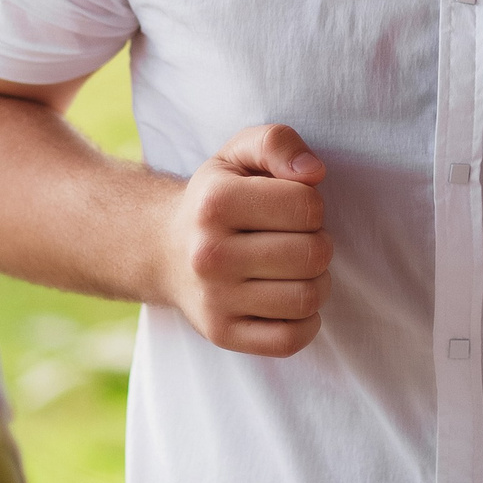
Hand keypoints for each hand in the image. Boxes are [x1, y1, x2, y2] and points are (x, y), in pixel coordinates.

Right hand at [155, 124, 332, 356]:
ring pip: (307, 299)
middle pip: (313, 254)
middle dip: (318, 242)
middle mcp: (209, 254)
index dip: (311, 204)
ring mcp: (214, 300)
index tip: (290, 207)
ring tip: (297, 268)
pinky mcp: (222, 334)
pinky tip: (292, 301)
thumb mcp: (239, 153)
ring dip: (317, 282)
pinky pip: (291, 339)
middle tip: (297, 239)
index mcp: (215, 203)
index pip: (307, 205)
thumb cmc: (216, 197)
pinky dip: (306, 322)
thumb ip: (278, 143)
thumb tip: (314, 172)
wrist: (164, 249)